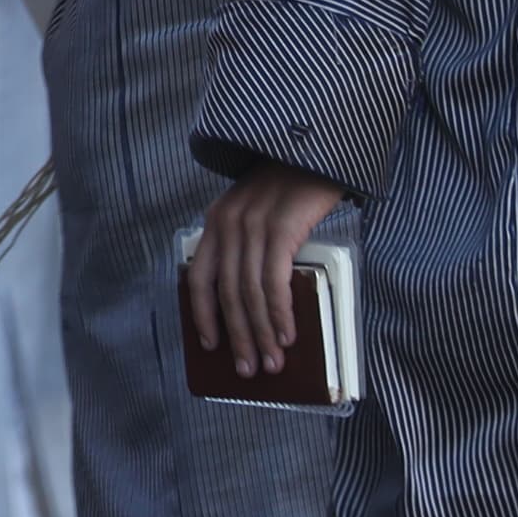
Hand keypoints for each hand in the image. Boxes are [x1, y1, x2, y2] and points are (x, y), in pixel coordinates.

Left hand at [182, 163, 346, 379]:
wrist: (319, 147)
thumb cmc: (296, 186)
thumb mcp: (261, 212)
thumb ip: (254, 246)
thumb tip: (262, 304)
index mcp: (217, 222)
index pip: (198, 277)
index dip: (202, 314)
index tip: (209, 345)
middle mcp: (227, 224)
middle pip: (225, 293)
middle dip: (237, 336)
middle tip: (247, 369)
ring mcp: (252, 225)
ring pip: (249, 293)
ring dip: (261, 334)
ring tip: (271, 362)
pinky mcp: (280, 228)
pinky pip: (274, 281)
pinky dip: (279, 313)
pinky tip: (287, 335)